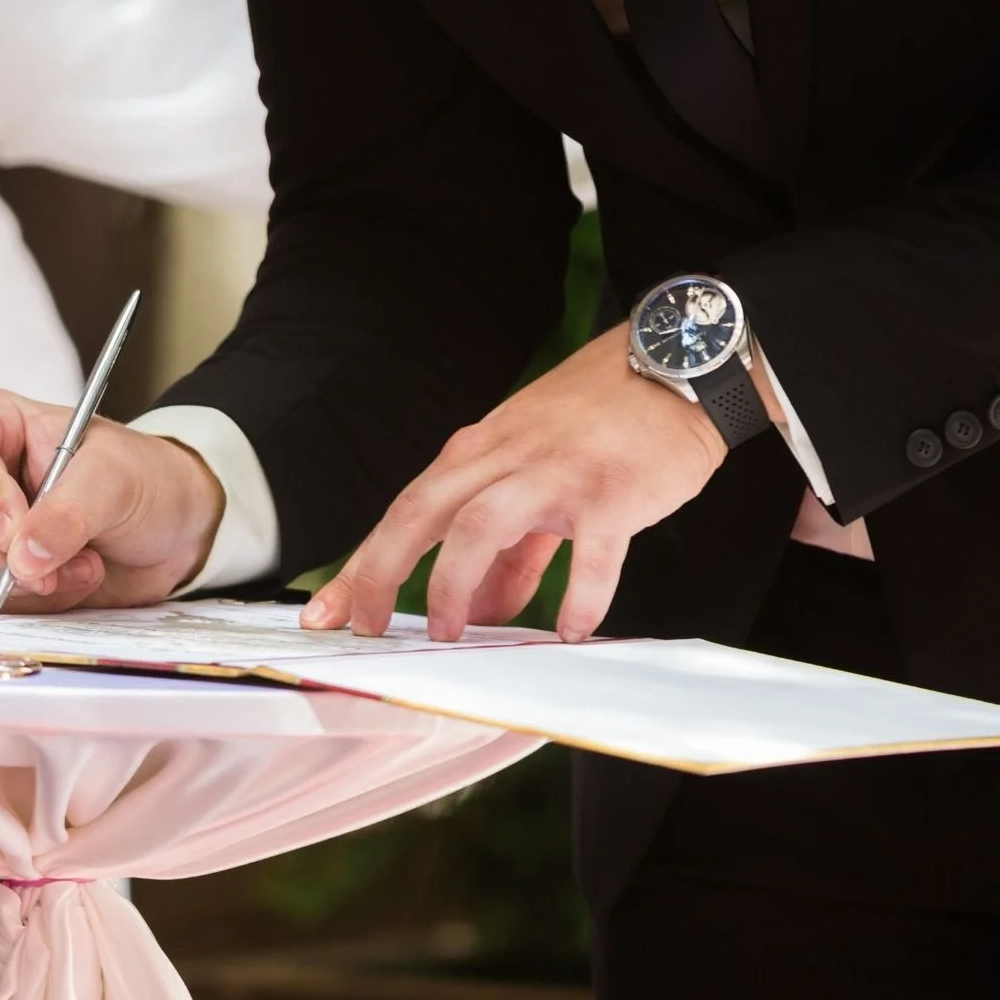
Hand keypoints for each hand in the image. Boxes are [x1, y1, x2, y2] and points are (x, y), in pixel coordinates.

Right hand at [0, 388, 225, 611]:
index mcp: (0, 426)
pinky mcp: (6, 569)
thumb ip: (67, 513)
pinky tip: (78, 579)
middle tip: (41, 569)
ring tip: (83, 565)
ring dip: (26, 580)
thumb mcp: (114, 480)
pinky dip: (39, 598)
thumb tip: (24, 554)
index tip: (15, 528)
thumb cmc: (147, 478)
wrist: (180, 528)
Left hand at [302, 324, 728, 642]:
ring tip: (450, 634)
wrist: (676, 365)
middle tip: (366, 627)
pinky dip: (578, 596)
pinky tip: (573, 630)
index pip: (403, 512)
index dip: (359, 566)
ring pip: (479, 525)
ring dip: (454, 582)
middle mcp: (504, 459)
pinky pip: (590, 554)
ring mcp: (555, 474)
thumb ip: (506, 552)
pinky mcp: (610, 493)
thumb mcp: (534, 475)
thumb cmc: (601, 424)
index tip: (323, 614)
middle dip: (381, 572)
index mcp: (477, 453)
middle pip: (420, 513)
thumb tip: (475, 610)